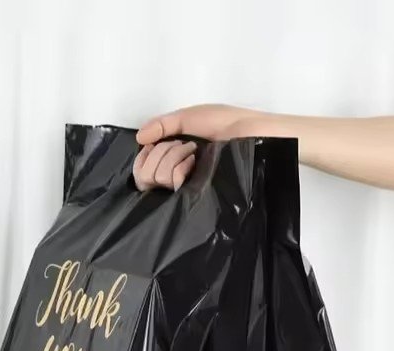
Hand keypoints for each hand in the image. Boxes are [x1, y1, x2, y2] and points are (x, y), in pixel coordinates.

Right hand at [133, 105, 272, 190]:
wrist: (255, 136)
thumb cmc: (227, 123)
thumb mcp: (191, 117)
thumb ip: (163, 124)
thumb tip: (139, 138)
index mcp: (177, 150)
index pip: (149, 159)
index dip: (150, 152)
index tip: (157, 144)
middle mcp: (179, 168)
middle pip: (151, 169)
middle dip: (165, 153)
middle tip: (186, 147)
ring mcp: (187, 181)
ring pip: (160, 178)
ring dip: (174, 160)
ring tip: (194, 156)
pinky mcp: (197, 190)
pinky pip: (174, 187)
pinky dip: (179, 172)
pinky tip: (194, 165)